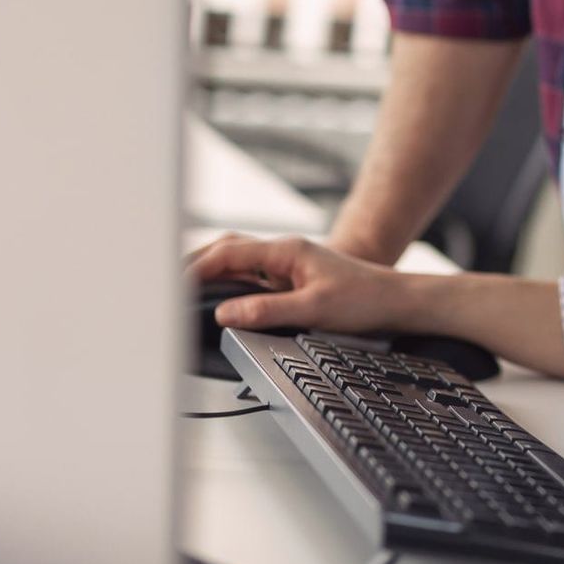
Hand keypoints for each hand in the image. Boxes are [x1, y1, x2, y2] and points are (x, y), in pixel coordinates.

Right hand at [186, 234, 415, 335]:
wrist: (398, 301)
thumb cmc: (366, 300)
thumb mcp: (315, 309)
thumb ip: (267, 310)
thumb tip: (225, 314)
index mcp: (286, 251)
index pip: (227, 253)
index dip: (195, 269)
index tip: (171, 286)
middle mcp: (283, 253)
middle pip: (227, 250)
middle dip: (194, 263)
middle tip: (165, 284)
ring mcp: (286, 265)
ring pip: (237, 261)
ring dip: (210, 272)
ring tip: (181, 290)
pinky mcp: (292, 279)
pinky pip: (250, 276)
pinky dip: (228, 283)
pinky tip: (219, 299)